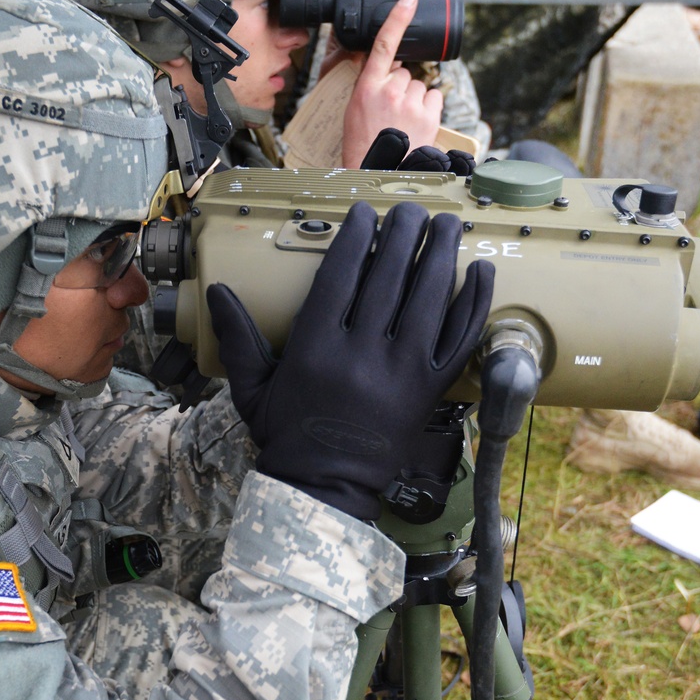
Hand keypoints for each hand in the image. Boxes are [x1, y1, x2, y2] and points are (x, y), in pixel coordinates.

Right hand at [208, 202, 493, 520]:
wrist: (324, 489)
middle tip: (412, 210)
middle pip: (389, 278)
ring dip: (441, 255)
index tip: (366, 213)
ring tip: (447, 224)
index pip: (341, 277)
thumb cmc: (286, 436)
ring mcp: (401, 373)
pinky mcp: (430, 391)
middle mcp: (361, 356)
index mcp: (315, 350)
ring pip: (428, 300)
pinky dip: (473, 304)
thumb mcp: (252, 388)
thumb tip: (217, 292)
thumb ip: (237, 338)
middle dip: (404, 235)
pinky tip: (482, 273)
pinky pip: (459, 339)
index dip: (356, 239)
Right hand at [340, 0, 442, 166]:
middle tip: (391, 111)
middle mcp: (389, 91)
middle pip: (405, 72)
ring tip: (403, 120)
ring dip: (414, 98)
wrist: (378, 174)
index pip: (384, 44)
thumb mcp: (355, 110)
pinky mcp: (429, 115)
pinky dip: (429, 106)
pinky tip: (418, 121)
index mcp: (366, 88)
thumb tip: (393, 73)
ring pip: (420, 85)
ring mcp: (411, 103)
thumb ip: (371, 86)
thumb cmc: (362, 145)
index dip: (397, 18)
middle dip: (401, 86)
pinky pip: (434, 96)